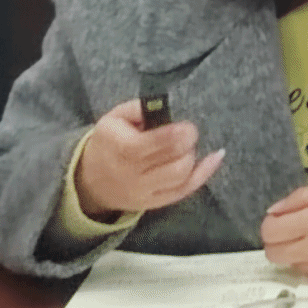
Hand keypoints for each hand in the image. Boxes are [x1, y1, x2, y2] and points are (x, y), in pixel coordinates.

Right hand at [74, 99, 225, 219]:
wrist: (92, 181)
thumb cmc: (109, 142)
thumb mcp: (114, 118)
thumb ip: (138, 108)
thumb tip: (164, 105)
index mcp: (120, 148)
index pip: (154, 144)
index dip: (176, 134)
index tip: (187, 126)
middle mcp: (132, 174)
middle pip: (172, 162)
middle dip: (187, 144)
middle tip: (189, 132)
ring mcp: (144, 192)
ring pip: (180, 177)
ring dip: (191, 157)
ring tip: (186, 146)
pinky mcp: (155, 202)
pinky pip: (184, 191)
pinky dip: (203, 174)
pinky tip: (215, 157)